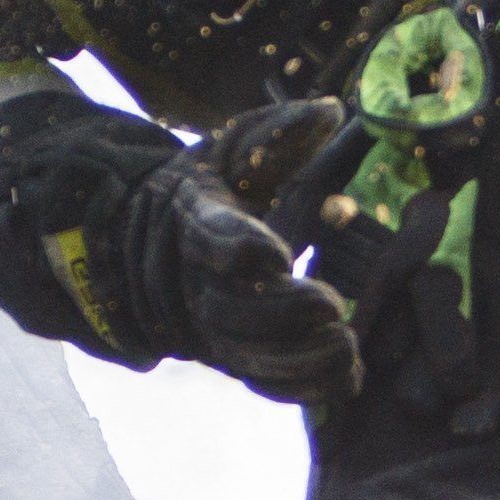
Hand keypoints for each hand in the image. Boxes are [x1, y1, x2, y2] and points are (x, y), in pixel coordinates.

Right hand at [119, 148, 361, 405]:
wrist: (153, 244)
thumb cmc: (213, 188)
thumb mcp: (233, 150)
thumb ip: (277, 135)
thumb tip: (330, 113)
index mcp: (194, 218)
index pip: (208, 236)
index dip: (236, 247)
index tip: (276, 253)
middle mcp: (195, 279)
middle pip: (227, 308)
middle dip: (279, 313)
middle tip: (332, 306)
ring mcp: (209, 323)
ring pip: (243, 355)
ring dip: (295, 358)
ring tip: (346, 346)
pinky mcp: (231, 354)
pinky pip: (260, 381)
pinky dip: (300, 387)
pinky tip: (345, 379)